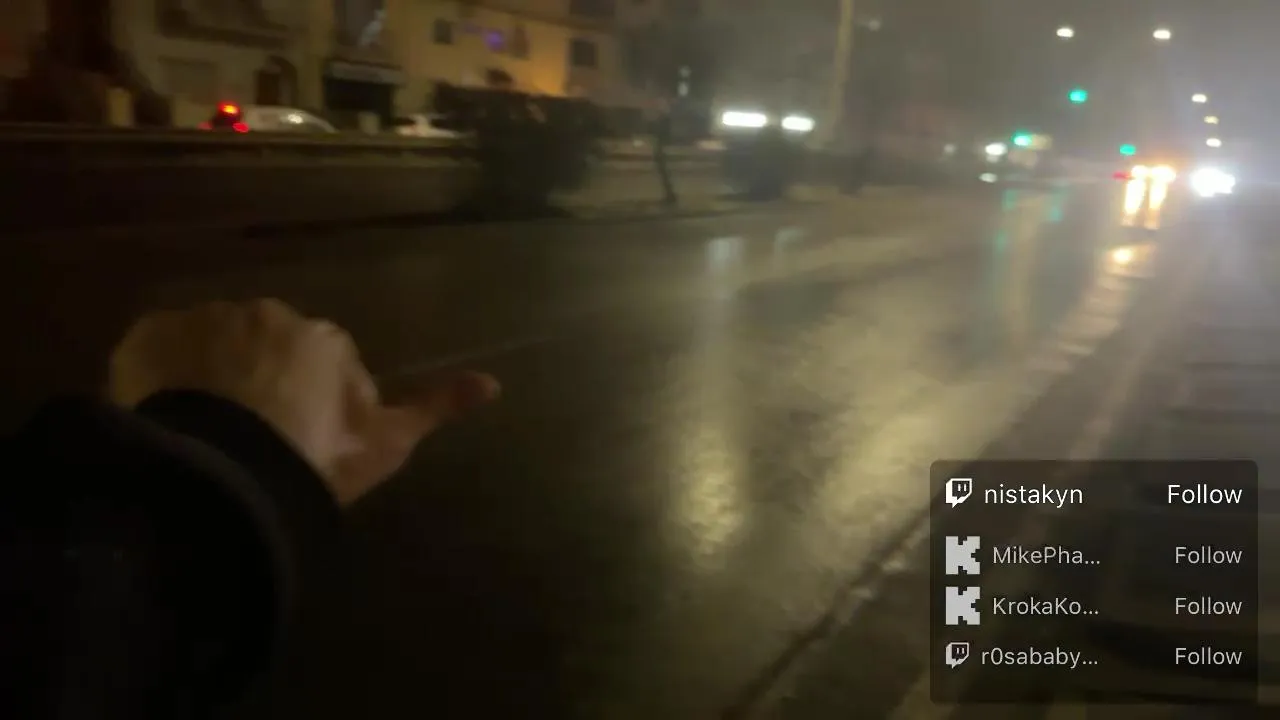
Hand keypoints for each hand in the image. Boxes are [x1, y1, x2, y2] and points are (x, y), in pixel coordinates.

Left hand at [108, 299, 498, 504]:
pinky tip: (170, 417)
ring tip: (210, 434)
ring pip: (213, 347)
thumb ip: (436, 407)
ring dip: (213, 377)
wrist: (225, 472)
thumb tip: (495, 383)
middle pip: (268, 347)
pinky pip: (157, 350)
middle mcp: (266, 313)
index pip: (326, 361)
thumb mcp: (385, 443)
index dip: (317, 402)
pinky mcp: (148, 336)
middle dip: (265, 382)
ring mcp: (205, 320)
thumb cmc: (314, 458)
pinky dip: (161, 375)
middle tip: (257, 440)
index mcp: (324, 338)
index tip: (307, 442)